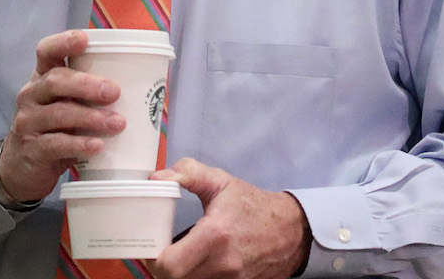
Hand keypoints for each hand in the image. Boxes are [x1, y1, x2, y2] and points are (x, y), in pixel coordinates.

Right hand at [0, 30, 125, 201]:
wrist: (24, 167)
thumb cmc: (57, 128)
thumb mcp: (69, 104)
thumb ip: (92, 93)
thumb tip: (144, 85)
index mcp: (43, 77)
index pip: (46, 51)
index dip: (63, 42)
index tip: (85, 40)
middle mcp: (32, 95)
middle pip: (56, 80)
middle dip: (87, 84)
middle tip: (115, 91)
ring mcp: (28, 123)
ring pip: (59, 113)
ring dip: (91, 117)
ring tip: (118, 123)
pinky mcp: (31, 150)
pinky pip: (56, 144)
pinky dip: (79, 144)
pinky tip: (98, 146)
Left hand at [149, 158, 311, 278]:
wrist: (291, 230)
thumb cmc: (253, 206)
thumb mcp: (222, 182)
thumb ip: (188, 174)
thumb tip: (158, 177)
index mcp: (215, 236)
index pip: (169, 267)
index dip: (153, 260)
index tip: (152, 246)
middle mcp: (222, 264)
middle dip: (163, 269)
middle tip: (162, 253)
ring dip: (181, 273)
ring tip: (181, 257)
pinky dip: (197, 277)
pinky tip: (199, 263)